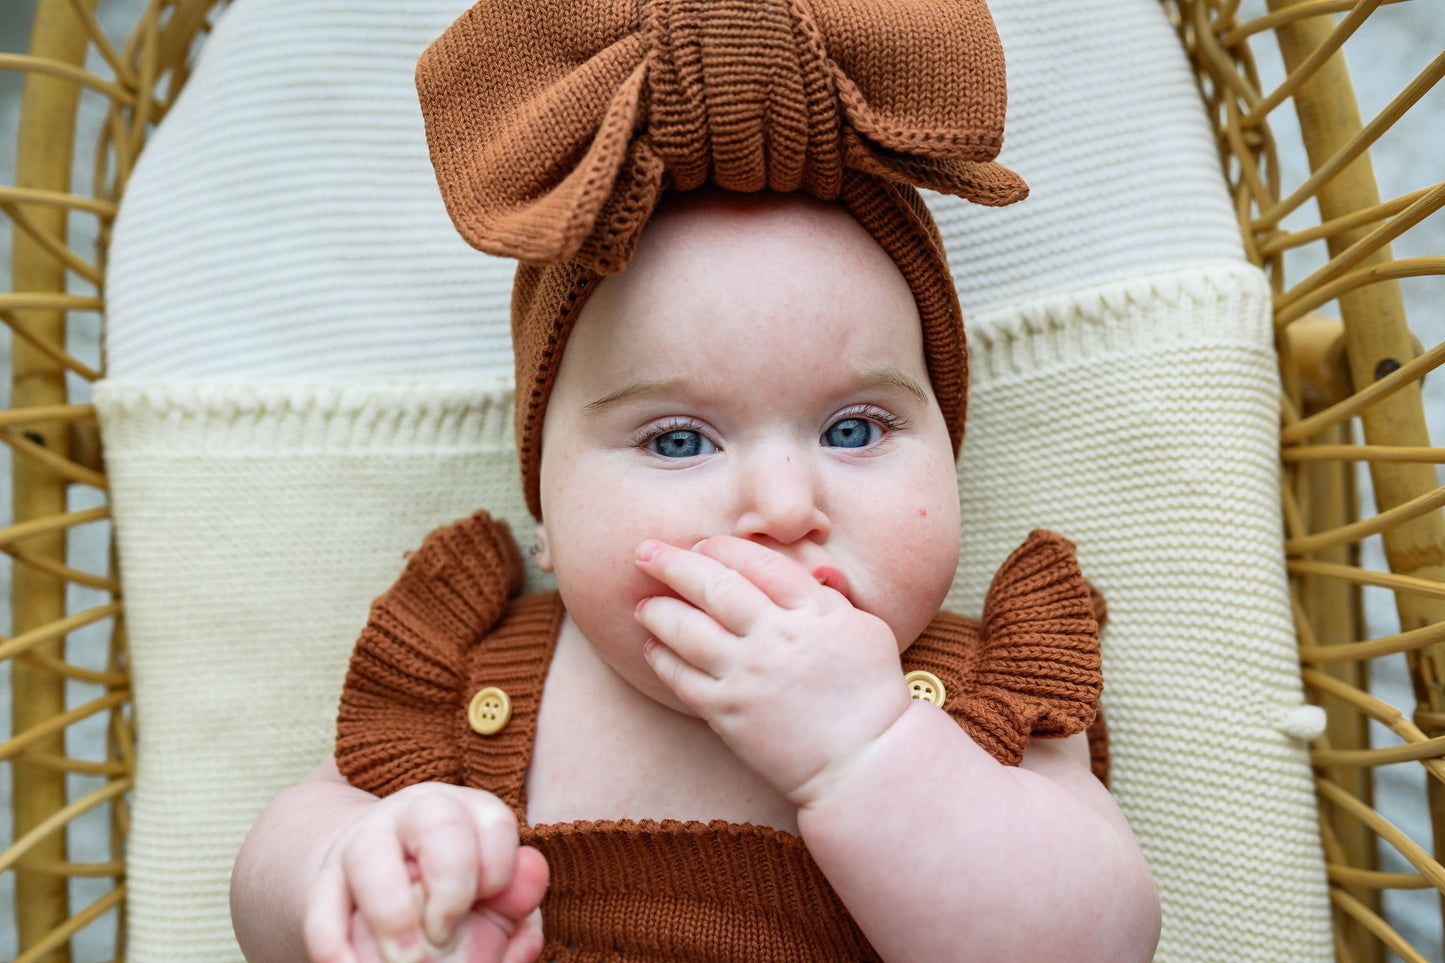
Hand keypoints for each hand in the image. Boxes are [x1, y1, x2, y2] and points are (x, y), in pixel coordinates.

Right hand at [304, 782, 547, 962]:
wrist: (389, 884)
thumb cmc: (456, 894)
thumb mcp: (492, 893)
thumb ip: (518, 892)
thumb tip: (530, 877)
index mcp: (466, 810)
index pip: (494, 820)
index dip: (499, 868)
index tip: (491, 901)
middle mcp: (414, 814)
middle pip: (436, 821)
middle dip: (451, 883)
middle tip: (448, 934)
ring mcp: (363, 844)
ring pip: (369, 856)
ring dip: (391, 912)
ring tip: (408, 960)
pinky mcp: (325, 883)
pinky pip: (321, 910)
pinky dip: (337, 948)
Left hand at [634, 536, 912, 804]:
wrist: (865, 760)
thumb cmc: (871, 691)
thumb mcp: (863, 626)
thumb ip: (824, 595)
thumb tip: (799, 568)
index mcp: (812, 610)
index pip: (756, 563)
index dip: (722, 548)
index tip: (701, 543)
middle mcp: (775, 637)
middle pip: (714, 588)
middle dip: (673, 564)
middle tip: (644, 551)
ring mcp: (749, 676)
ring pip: (688, 632)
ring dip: (659, 612)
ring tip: (643, 604)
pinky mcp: (730, 713)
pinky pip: (684, 679)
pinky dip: (663, 659)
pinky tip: (651, 647)